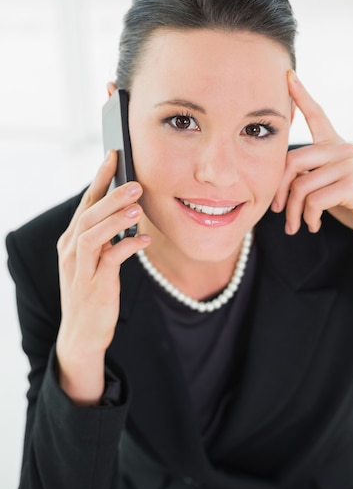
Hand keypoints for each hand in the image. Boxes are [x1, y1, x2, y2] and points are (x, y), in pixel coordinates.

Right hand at [56, 150, 149, 403]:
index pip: (86, 202)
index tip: (114, 155)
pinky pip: (110, 260)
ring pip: (93, 234)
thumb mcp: (95, 259)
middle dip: (111, 196)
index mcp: (72, 240)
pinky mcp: (95, 285)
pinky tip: (144, 239)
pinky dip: (127, 247)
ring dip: (116, 218)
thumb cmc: (92, 291)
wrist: (82, 333)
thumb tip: (126, 208)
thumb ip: (105, 235)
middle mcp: (71, 250)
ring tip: (138, 206)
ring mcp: (81, 268)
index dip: (100, 178)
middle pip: (89, 214)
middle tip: (136, 182)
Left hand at [272, 71, 352, 266]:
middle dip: (280, 190)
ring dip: (293, 211)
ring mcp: (349, 164)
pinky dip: (309, 217)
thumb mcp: (333, 185)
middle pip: (291, 160)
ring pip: (300, 185)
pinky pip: (314, 200)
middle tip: (278, 211)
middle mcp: (343, 149)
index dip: (300, 95)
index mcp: (337, 146)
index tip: (287, 75)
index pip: (317, 114)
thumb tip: (284, 177)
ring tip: (297, 225)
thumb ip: (313, 174)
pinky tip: (314, 225)